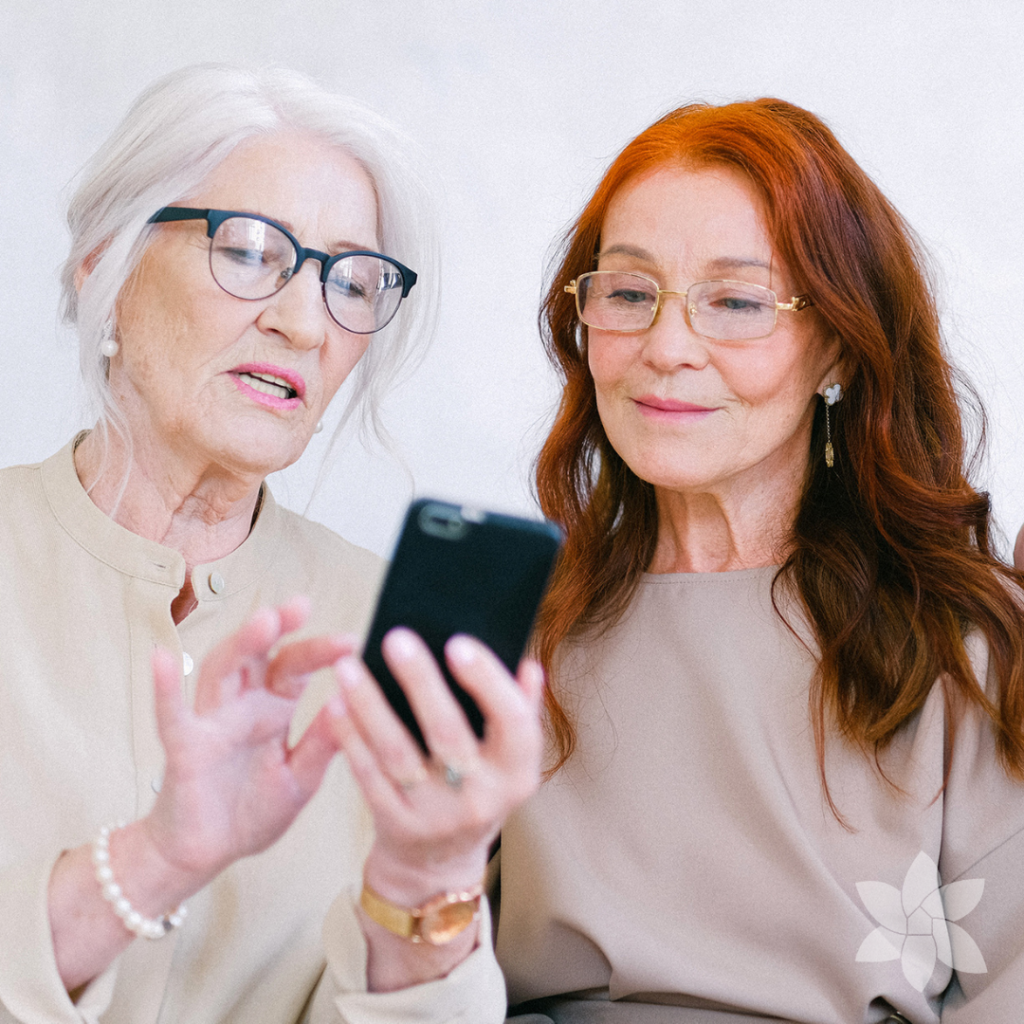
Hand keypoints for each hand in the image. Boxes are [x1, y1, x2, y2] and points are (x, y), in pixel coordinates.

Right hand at [143, 596, 353, 885]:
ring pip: (222, 671)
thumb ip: (322, 744)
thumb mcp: (300, 779)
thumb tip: (352, 702)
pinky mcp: (184, 749)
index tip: (353, 641)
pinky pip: (173, 716)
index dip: (320, 650)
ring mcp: (211, 723)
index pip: (295, 667)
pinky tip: (163, 658)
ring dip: (241, 644)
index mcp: (272, 709)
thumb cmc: (250, 812)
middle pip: (259, 656)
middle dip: (279, 628)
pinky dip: (166, 688)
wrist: (204, 856)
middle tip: (302, 605)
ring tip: (264, 620)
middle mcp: (242, 706)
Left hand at [330, 628, 544, 900]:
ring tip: (350, 666)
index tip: (458, 642)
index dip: (488, 682)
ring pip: (398, 753)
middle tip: (396, 638)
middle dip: (420, 683)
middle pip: (448, 733)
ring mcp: (434, 816)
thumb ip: (521, 709)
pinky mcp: (395, 825)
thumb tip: (528, 664)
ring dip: (370, 706)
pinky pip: (368, 776)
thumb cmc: (479, 786)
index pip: (513, 722)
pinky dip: (351, 738)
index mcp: (517, 773)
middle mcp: (480, 798)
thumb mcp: (511, 758)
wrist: (441, 861)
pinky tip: (336, 704)